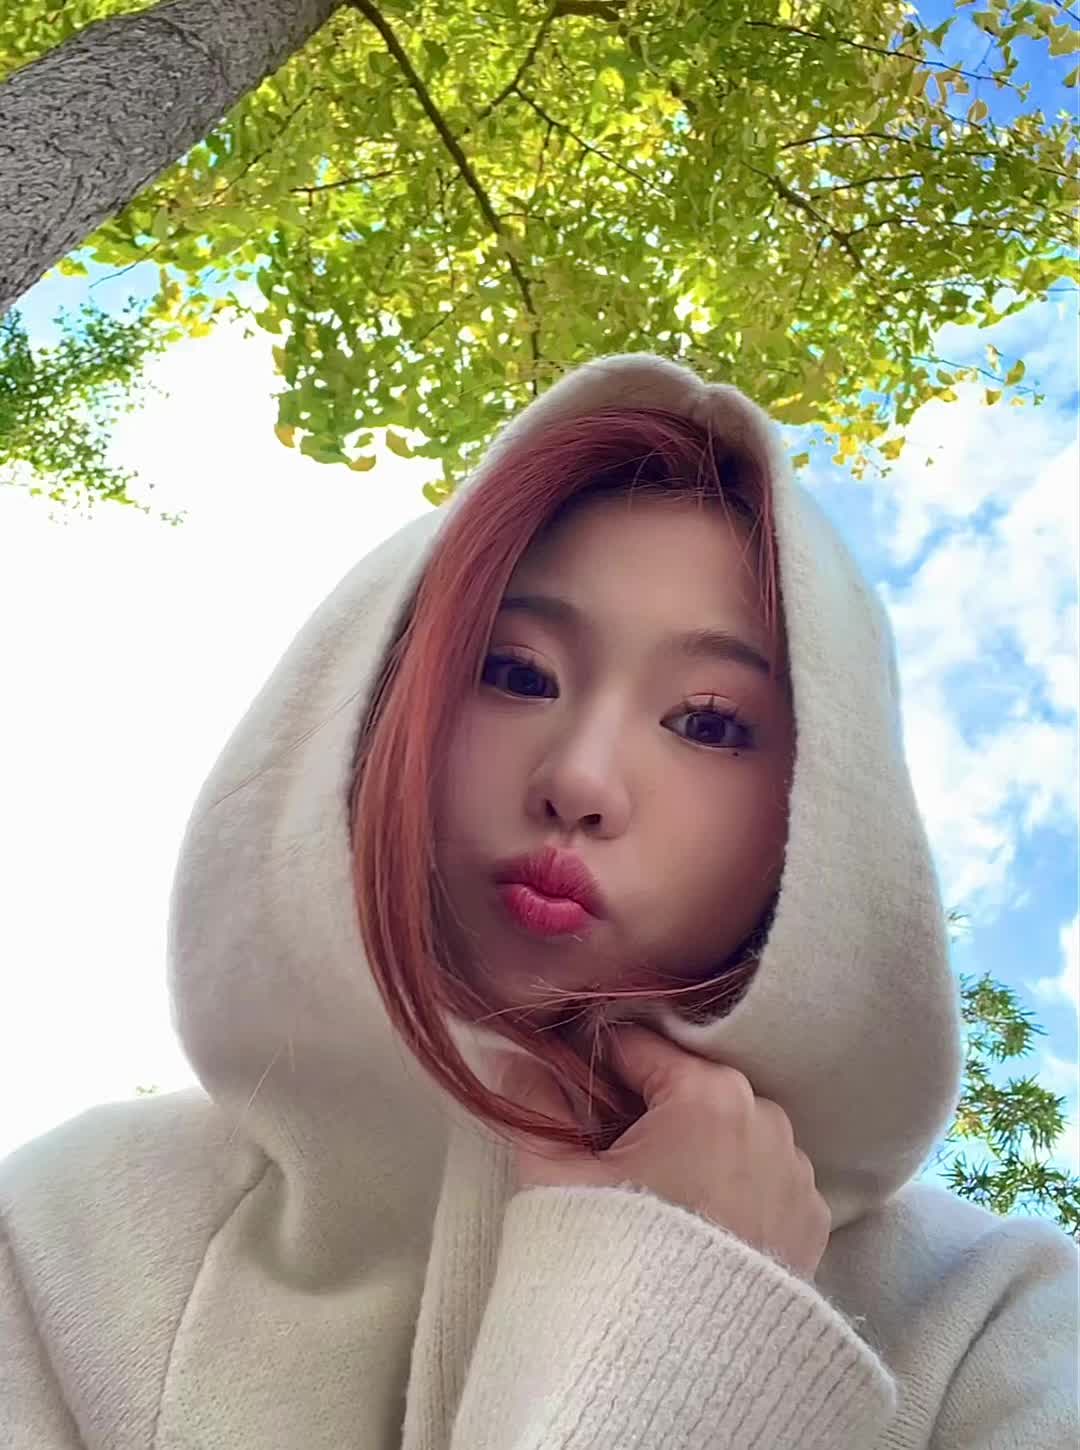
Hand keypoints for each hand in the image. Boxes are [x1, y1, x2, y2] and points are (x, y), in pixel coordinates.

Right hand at [495, 1025, 830, 1279]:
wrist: (682, 1366)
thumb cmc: (618, 1257)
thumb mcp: (557, 1176)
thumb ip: (533, 1105)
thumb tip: (512, 1057)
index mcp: (706, 1092)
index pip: (637, 1048)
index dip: (594, 1065)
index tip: (569, 1092)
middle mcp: (765, 1117)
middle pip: (687, 1088)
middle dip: (646, 1110)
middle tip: (606, 1157)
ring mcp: (795, 1170)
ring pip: (729, 1131)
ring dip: (695, 1147)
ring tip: (653, 1197)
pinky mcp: (811, 1219)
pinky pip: (762, 1178)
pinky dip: (732, 1187)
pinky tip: (698, 1222)